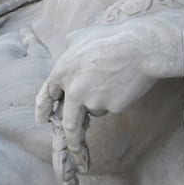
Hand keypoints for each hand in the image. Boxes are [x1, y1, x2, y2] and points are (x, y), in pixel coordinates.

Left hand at [34, 26, 169, 184]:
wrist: (140, 48)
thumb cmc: (111, 39)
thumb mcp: (82, 36)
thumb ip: (70, 47)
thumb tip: (68, 48)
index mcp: (61, 72)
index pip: (47, 96)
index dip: (44, 109)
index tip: (43, 119)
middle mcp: (73, 90)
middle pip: (69, 122)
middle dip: (71, 139)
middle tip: (73, 148)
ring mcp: (93, 101)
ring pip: (95, 109)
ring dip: (102, 101)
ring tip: (115, 78)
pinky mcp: (112, 108)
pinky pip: (112, 107)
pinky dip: (116, 99)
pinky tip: (125, 83)